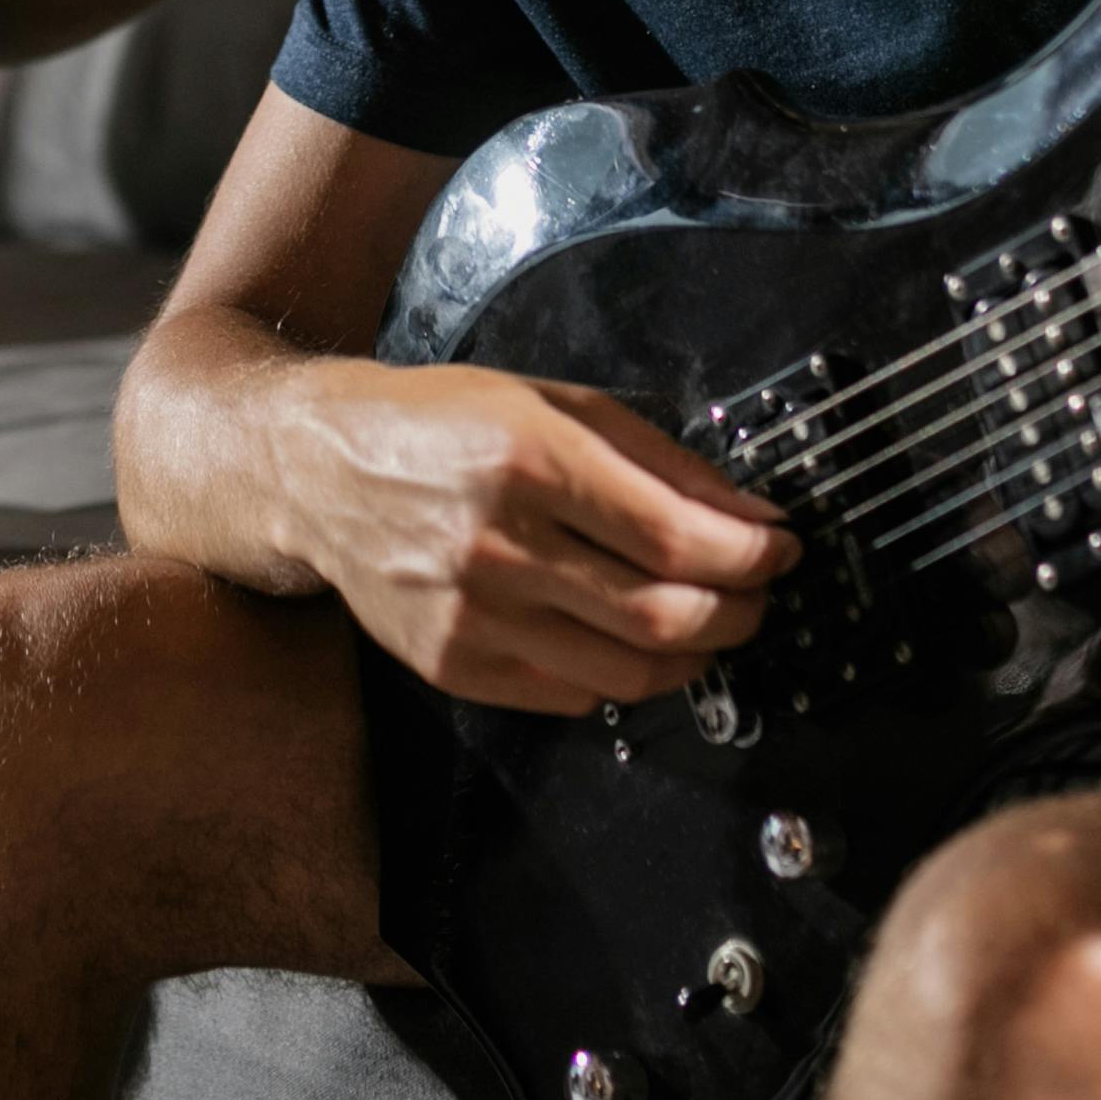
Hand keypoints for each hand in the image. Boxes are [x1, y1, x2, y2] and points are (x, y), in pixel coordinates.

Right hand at [273, 360, 794, 711]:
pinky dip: (622, 677)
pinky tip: (627, 641)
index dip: (748, 555)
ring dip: (693, 656)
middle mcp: (497, 543)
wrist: (319, 470)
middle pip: (661, 614)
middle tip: (756, 597)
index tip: (780, 551)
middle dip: (738, 613)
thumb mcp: (554, 403)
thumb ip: (658, 460)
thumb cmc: (441, 423)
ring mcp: (470, 615)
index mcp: (528, 458)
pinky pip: (571, 696)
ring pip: (626, 671)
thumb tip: (751, 517)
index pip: (672, 537)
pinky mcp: (451, 665)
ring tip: (706, 625)